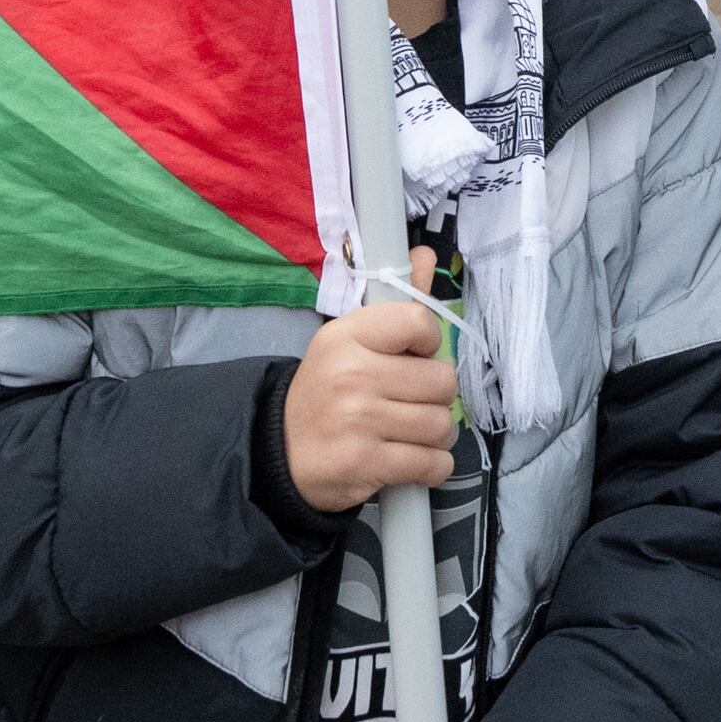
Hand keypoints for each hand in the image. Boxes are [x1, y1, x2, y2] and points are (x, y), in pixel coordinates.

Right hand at [285, 251, 460, 512]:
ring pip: (442, 423)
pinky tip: (413, 459)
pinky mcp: (365, 463)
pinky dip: (433, 466)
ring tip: (411, 432)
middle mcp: (353, 375)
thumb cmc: (326, 390)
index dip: (430, 342)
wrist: (278, 453)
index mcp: (347, 335)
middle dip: (435, 396)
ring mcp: (359, 421)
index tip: (415, 356)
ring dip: (436, 433)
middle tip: (411, 402)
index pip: (420, 322)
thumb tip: (425, 255)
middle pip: (442, 380)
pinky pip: (432, 463)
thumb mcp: (350, 340)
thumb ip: (398, 303)